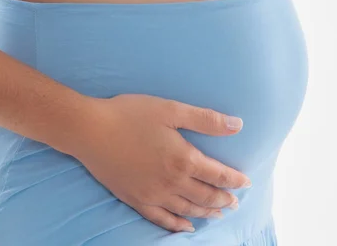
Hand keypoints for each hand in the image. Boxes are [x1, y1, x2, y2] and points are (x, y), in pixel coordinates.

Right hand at [73, 94, 251, 232]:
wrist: (90, 130)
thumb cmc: (129, 115)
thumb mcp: (170, 110)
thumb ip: (206, 119)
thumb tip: (238, 125)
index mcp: (184, 159)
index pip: (218, 175)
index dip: (235, 179)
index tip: (245, 182)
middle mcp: (172, 182)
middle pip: (206, 196)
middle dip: (223, 199)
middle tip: (234, 201)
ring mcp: (153, 194)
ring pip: (187, 210)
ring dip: (206, 213)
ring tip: (217, 214)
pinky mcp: (135, 199)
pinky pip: (161, 219)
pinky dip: (177, 225)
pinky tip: (186, 227)